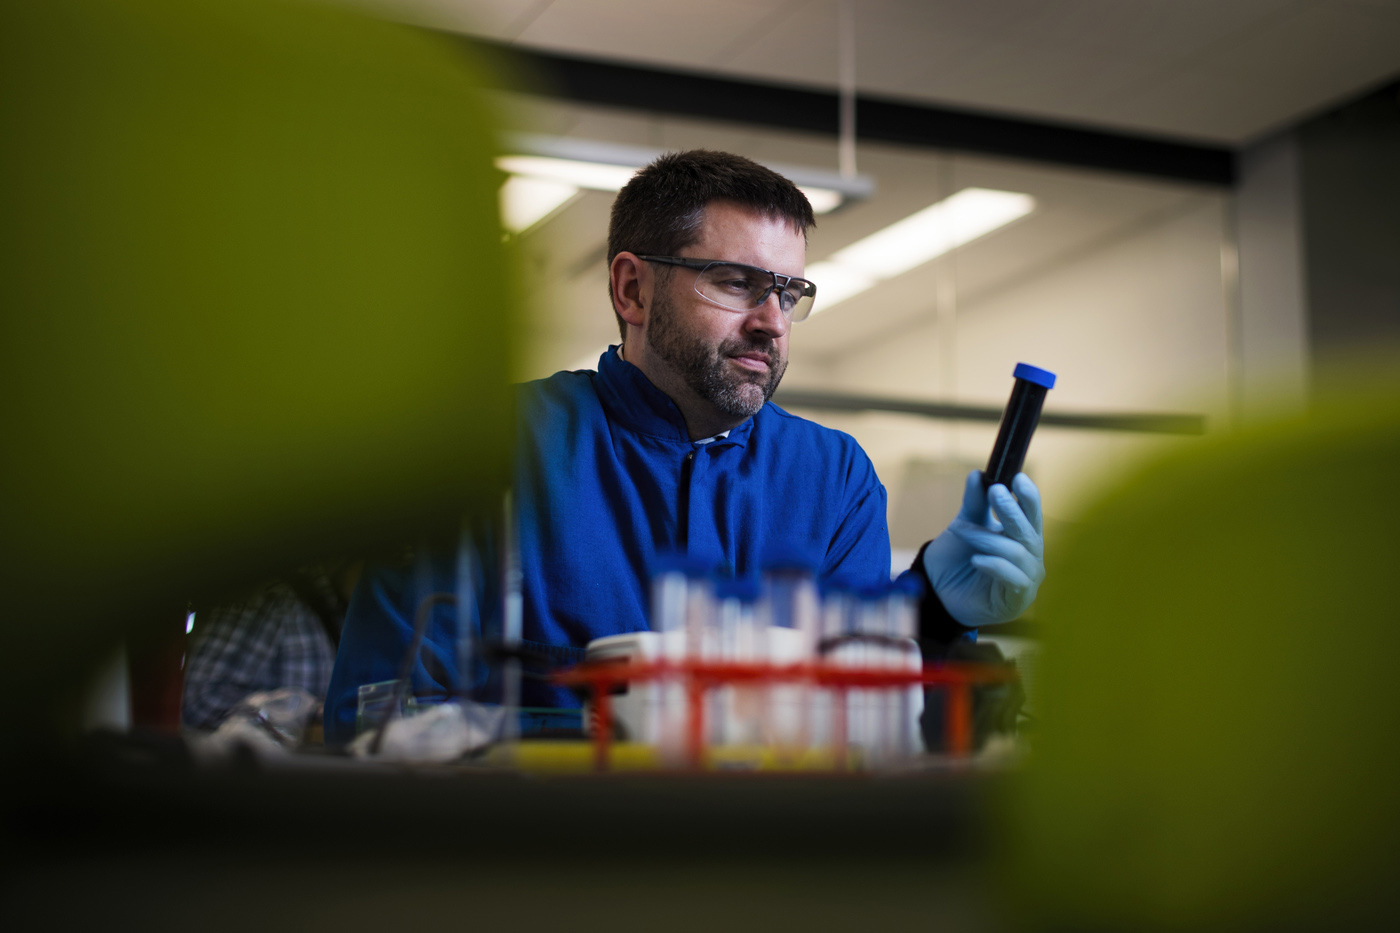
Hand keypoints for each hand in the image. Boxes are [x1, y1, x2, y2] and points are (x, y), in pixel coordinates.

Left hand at [923, 471, 1044, 627]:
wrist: (939, 592)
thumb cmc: (958, 558)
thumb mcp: (963, 526)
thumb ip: (974, 504)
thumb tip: (977, 475)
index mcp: (1022, 536)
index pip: (1032, 514)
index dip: (1028, 496)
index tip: (1017, 477)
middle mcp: (1030, 557)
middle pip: (1028, 531)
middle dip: (1012, 511)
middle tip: (995, 492)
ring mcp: (1027, 579)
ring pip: (1015, 553)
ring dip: (987, 538)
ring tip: (961, 528)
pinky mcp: (1017, 600)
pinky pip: (1012, 579)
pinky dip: (994, 566)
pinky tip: (976, 559)